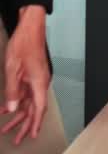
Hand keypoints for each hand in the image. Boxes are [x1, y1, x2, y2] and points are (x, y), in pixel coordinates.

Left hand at [2, 6, 48, 145]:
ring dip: (18, 116)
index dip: (35, 123)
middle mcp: (40, 82)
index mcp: (39, 81)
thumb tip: (10, 108)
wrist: (30, 28)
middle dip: (25, 125)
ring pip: (29, 103)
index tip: (32, 135)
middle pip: (34, 108)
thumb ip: (11, 91)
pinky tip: (6, 110)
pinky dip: (16, 104)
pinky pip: (25, 94)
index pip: (39, 107)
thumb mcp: (12, 68)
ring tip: (7, 128)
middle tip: (18, 139)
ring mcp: (37, 79)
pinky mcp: (32, 76)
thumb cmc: (24, 43)